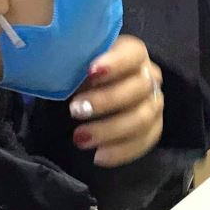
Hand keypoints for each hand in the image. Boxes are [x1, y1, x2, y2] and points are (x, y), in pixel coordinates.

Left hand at [66, 35, 163, 168]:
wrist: (88, 95)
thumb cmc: (80, 74)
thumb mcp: (74, 64)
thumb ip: (73, 64)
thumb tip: (55, 67)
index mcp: (132, 53)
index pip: (133, 54)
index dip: (115, 63)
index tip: (90, 72)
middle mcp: (149, 76)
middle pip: (138, 88)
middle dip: (106, 101)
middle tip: (75, 110)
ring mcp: (154, 103)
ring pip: (142, 118)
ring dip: (110, 130)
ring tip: (80, 138)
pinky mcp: (153, 128)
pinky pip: (145, 142)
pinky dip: (121, 151)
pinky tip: (98, 156)